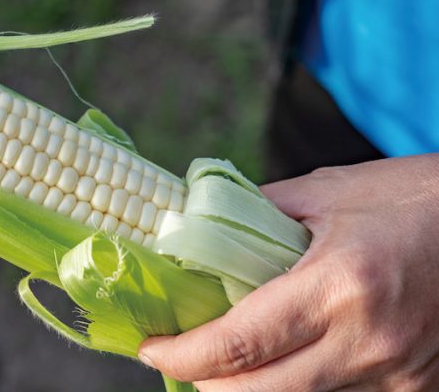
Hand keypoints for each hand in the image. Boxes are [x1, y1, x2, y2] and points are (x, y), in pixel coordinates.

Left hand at [139, 156, 438, 390]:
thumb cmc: (411, 196)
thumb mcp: (326, 191)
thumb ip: (254, 213)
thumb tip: (194, 226)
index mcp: (338, 284)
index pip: (240, 343)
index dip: (184, 355)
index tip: (151, 348)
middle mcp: (368, 340)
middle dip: (206, 383)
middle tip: (177, 356)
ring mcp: (398, 373)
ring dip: (252, 386)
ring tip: (224, 354)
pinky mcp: (419, 387)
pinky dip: (301, 383)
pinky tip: (284, 357)